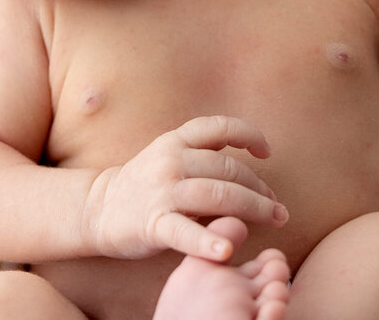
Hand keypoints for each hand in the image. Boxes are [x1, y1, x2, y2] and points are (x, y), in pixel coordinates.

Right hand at [85, 116, 287, 261]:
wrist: (100, 208)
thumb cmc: (146, 183)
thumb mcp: (169, 154)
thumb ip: (202, 151)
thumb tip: (248, 153)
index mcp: (175, 141)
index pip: (219, 127)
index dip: (249, 135)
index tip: (266, 152)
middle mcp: (171, 161)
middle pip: (229, 168)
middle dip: (261, 188)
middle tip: (277, 207)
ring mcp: (163, 192)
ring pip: (220, 194)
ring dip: (255, 209)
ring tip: (275, 220)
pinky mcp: (155, 223)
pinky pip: (187, 232)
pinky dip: (208, 242)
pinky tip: (227, 251)